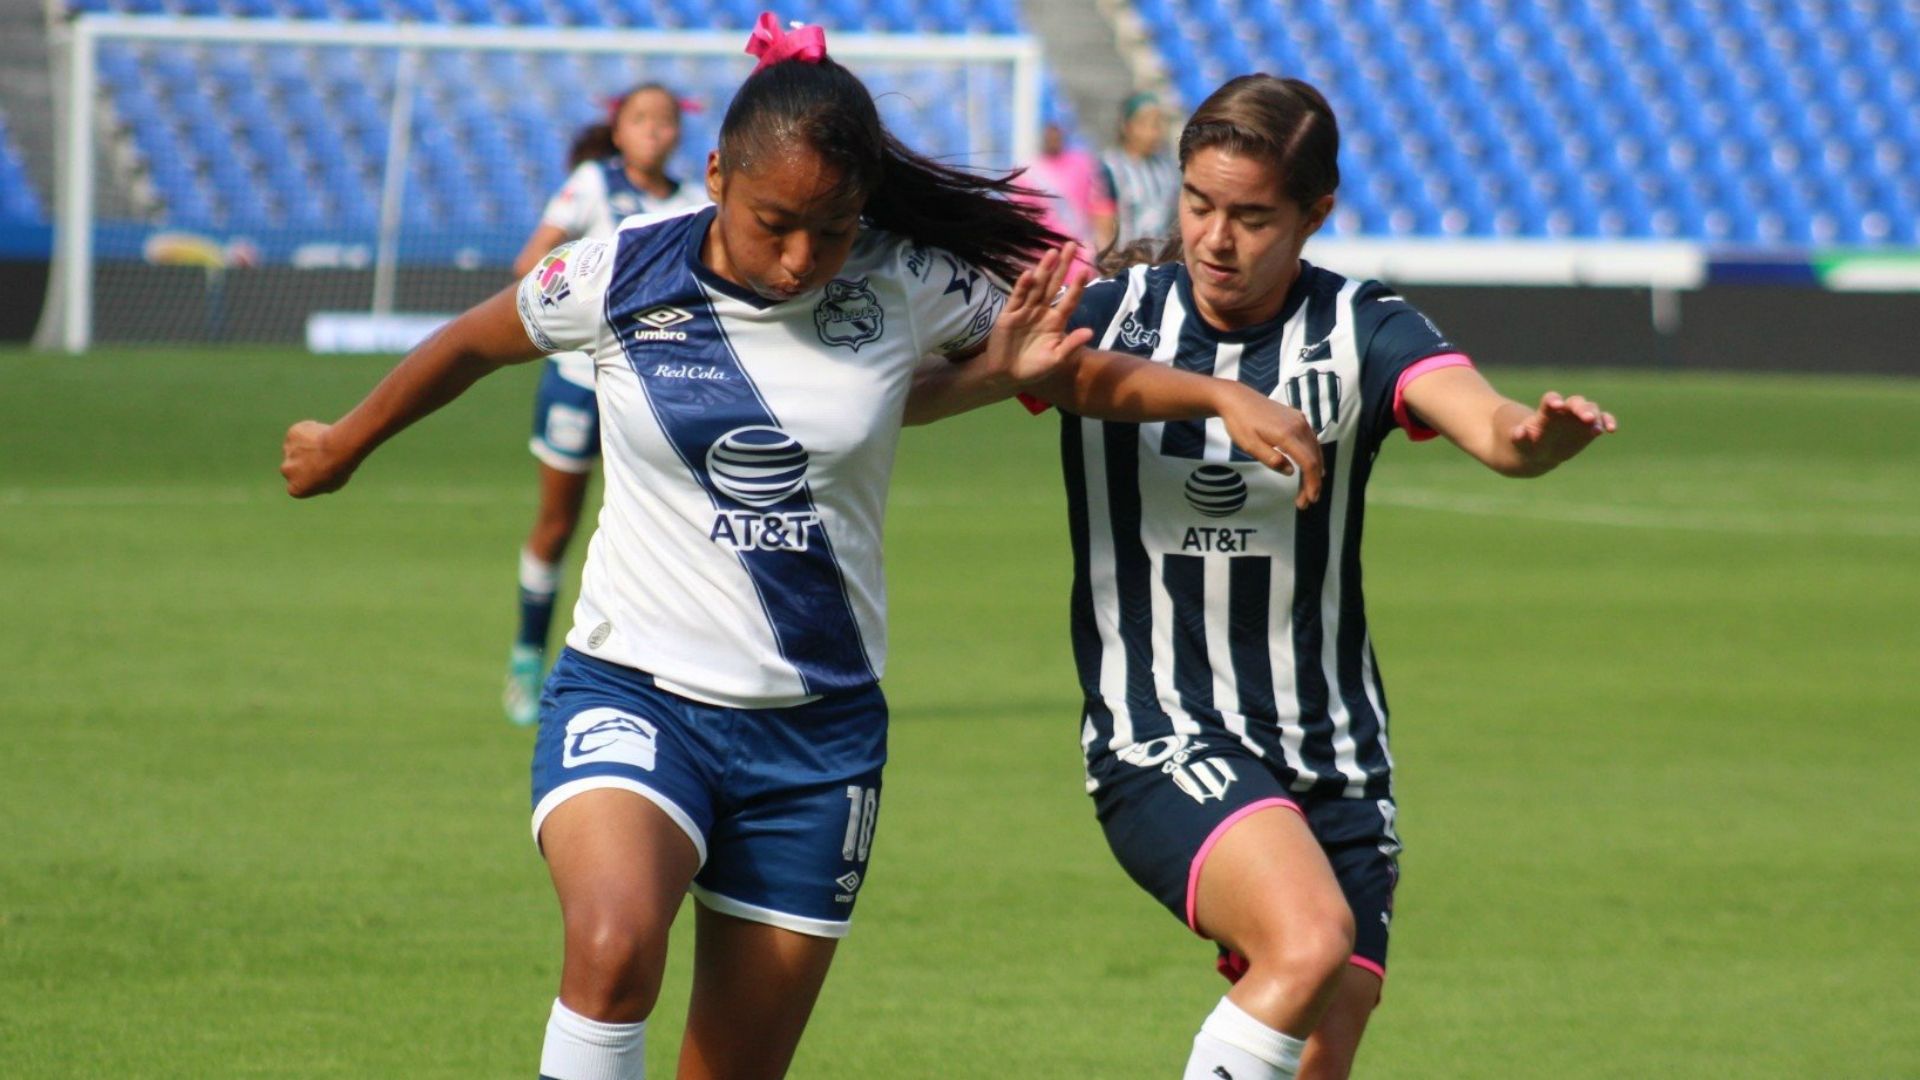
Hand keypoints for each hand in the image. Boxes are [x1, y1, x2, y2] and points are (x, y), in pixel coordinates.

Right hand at [281, 420, 359, 497]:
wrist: (338, 449)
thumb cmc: (340, 469)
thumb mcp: (333, 484)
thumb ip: (319, 481)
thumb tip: (317, 477)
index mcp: (295, 489)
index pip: (297, 484)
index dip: (310, 476)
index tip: (321, 471)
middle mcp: (286, 471)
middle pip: (293, 465)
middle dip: (304, 460)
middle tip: (324, 456)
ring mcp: (287, 452)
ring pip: (295, 448)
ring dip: (306, 446)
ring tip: (326, 445)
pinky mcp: (291, 434)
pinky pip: (300, 433)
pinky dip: (309, 431)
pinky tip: (322, 434)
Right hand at [980, 243, 1094, 388]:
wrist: (1006, 374)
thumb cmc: (1034, 367)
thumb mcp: (1056, 360)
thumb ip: (1071, 345)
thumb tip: (1090, 331)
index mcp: (1056, 321)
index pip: (1070, 300)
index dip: (1077, 286)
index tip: (1086, 270)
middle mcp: (1042, 310)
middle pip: (1054, 285)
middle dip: (1062, 266)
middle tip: (1071, 245)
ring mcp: (1026, 310)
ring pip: (1037, 286)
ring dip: (1044, 270)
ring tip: (1052, 253)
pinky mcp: (1009, 313)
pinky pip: (1018, 297)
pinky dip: (1023, 286)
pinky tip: (1030, 274)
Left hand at [1216, 385, 1323, 508]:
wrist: (1236, 398)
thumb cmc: (1240, 422)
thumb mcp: (1250, 445)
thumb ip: (1271, 459)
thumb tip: (1291, 471)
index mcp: (1287, 434)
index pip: (1308, 462)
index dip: (1311, 483)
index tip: (1309, 499)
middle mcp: (1299, 425)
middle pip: (1314, 458)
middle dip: (1313, 481)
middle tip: (1306, 500)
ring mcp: (1300, 420)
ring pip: (1315, 449)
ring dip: (1314, 470)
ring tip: (1309, 488)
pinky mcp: (1297, 417)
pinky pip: (1311, 440)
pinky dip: (1313, 456)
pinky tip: (1310, 467)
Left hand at [1510, 391, 1616, 469]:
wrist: (1537, 453)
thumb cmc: (1526, 444)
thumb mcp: (1519, 443)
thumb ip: (1519, 438)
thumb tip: (1518, 433)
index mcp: (1546, 411)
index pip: (1550, 400)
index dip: (1553, 400)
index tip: (1556, 404)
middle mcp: (1564, 410)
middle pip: (1575, 403)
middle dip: (1581, 408)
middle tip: (1586, 417)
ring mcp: (1578, 417)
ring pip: (1590, 409)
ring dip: (1595, 416)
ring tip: (1597, 428)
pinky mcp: (1589, 427)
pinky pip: (1601, 420)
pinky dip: (1607, 421)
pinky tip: (1611, 429)